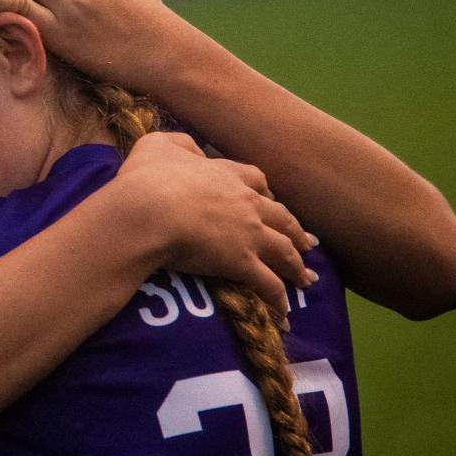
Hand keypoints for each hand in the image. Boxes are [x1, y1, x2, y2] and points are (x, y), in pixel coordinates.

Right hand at [115, 132, 318, 320]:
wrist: (149, 210)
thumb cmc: (148, 178)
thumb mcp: (158, 146)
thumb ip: (179, 143)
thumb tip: (192, 151)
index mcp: (226, 174)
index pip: (256, 180)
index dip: (266, 192)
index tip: (270, 199)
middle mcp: (246, 203)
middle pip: (281, 217)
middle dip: (296, 231)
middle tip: (308, 243)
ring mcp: (248, 234)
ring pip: (284, 251)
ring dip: (298, 265)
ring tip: (308, 278)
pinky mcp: (242, 263)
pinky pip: (269, 285)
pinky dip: (280, 299)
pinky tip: (285, 312)